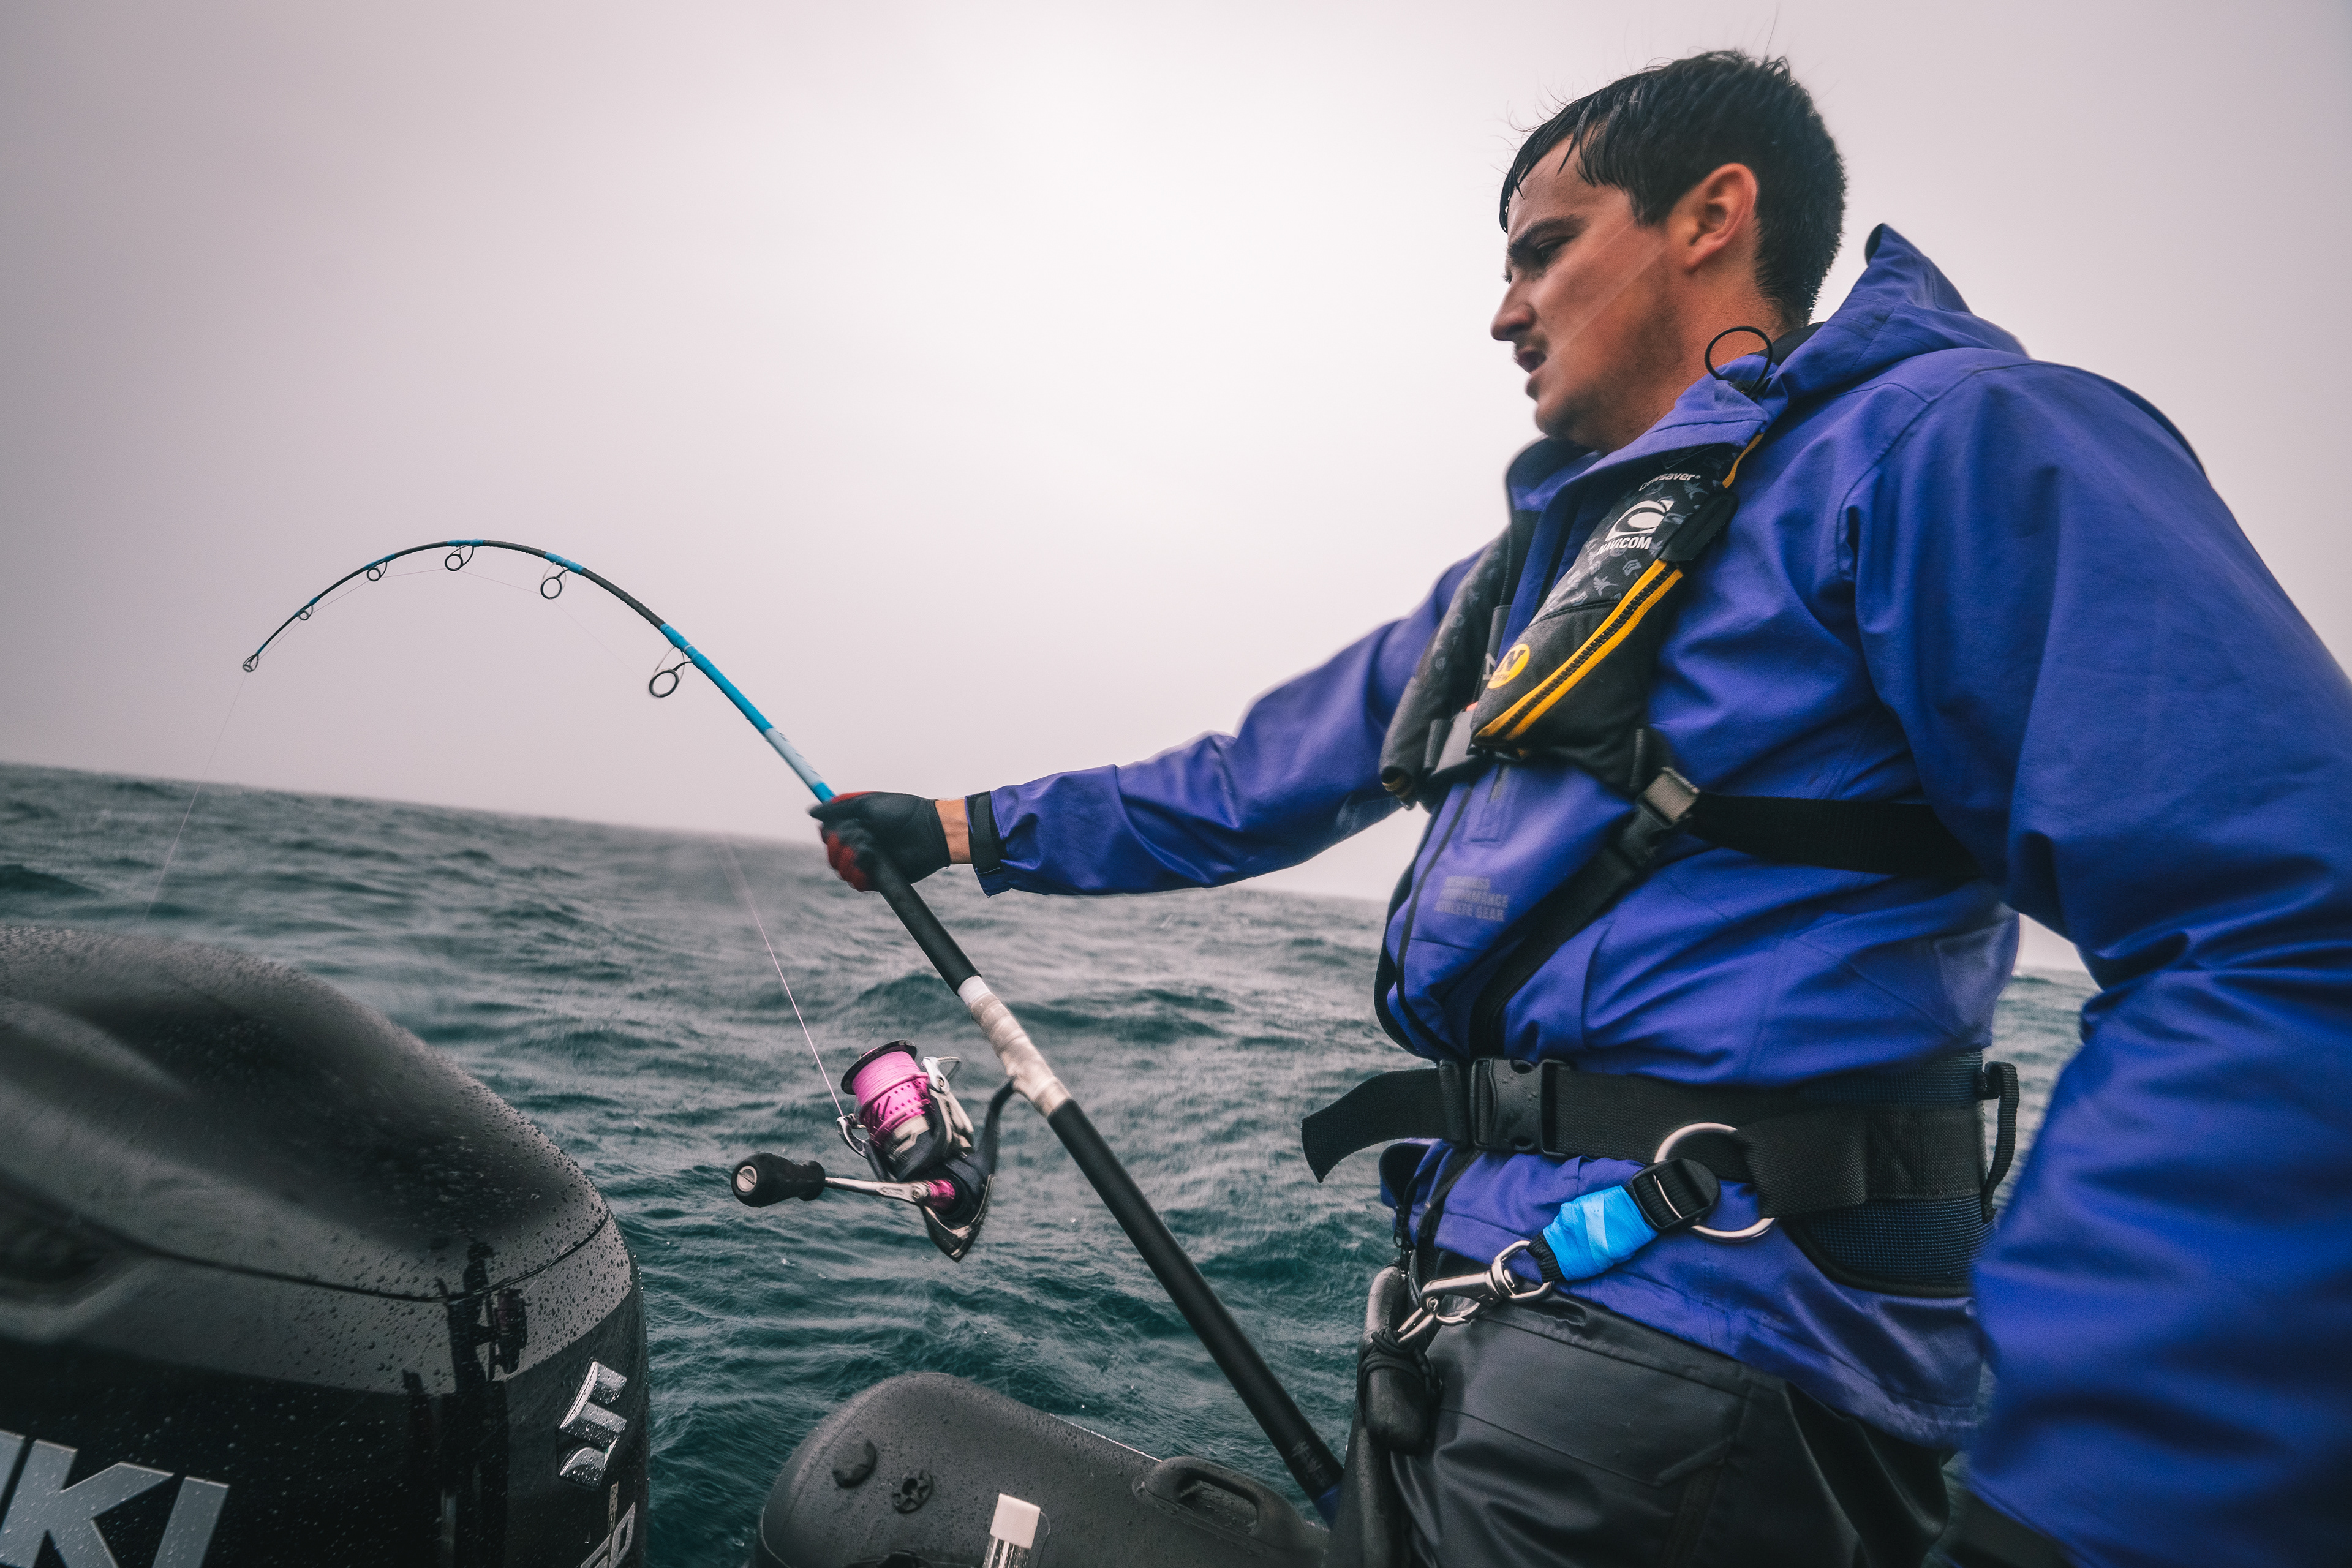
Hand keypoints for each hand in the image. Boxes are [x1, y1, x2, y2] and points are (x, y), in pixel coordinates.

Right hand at [809, 791, 953, 889]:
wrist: (929, 832)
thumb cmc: (903, 813)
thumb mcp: (867, 803)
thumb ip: (837, 808)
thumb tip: (811, 812)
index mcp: (855, 825)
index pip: (827, 833)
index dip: (827, 832)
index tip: (835, 827)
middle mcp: (858, 844)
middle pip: (830, 852)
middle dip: (841, 843)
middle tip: (861, 834)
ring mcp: (866, 862)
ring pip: (840, 868)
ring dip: (852, 856)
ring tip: (872, 847)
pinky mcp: (876, 878)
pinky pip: (855, 882)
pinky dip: (859, 873)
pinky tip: (871, 862)